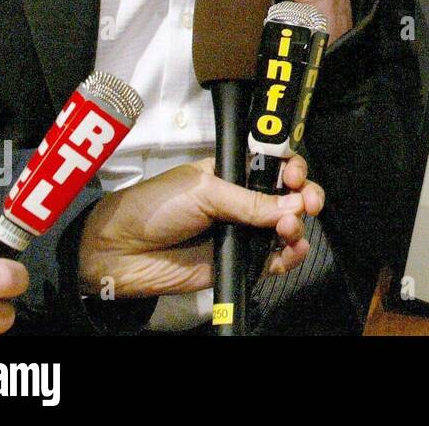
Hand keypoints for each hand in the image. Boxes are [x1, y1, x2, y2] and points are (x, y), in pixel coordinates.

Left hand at [78, 156, 324, 297]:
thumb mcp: (204, 192)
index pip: (274, 166)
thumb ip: (249, 202)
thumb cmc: (156, 207)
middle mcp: (243, 201)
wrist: (119, 252)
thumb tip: (295, 206)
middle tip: (309, 205)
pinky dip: (288, 257)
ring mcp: (242, 233)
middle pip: (288, 197)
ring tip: (289, 231)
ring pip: (285, 228)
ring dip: (297, 228)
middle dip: (306, 197)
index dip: (292, 168)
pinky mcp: (238, 262)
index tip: (295, 176)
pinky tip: (291, 251)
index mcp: (233, 173)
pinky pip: (272, 260)